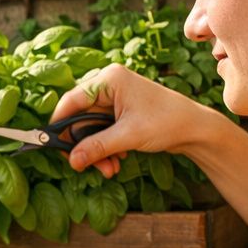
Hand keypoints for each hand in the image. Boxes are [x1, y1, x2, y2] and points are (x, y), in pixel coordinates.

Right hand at [52, 64, 222, 176]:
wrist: (195, 129)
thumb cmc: (167, 122)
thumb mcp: (128, 136)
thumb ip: (97, 147)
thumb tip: (72, 160)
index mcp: (109, 79)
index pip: (71, 100)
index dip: (60, 124)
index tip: (52, 145)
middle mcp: (108, 85)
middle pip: (79, 118)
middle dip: (84, 146)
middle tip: (85, 167)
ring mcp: (114, 99)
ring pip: (90, 129)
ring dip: (96, 151)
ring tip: (109, 169)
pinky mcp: (119, 113)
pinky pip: (101, 132)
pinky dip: (105, 149)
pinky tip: (116, 161)